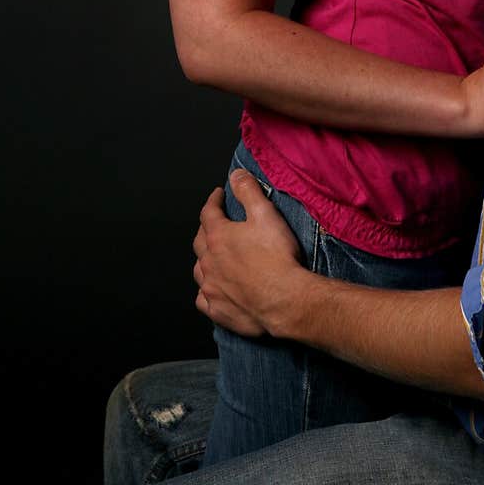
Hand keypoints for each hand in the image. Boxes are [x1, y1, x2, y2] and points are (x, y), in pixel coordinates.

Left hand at [192, 171, 306, 337]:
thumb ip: (248, 191)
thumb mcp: (265, 214)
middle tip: (215, 223)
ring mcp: (211, 287)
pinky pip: (204, 299)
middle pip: (200, 240)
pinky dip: (207, 291)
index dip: (213, 200)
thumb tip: (235, 174)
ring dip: (204, 260)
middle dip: (206, 228)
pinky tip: (214, 290)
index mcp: (218, 236)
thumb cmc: (276, 257)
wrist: (284, 300)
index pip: (208, 212)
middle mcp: (208, 261)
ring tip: (213, 256)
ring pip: (199, 270)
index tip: (218, 195)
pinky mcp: (218, 310)